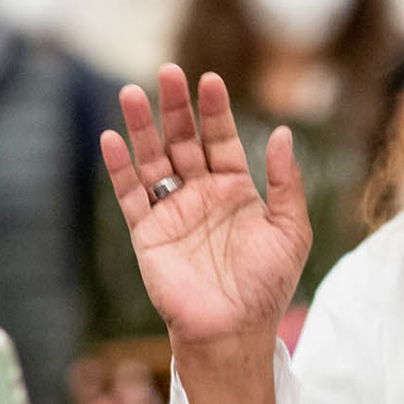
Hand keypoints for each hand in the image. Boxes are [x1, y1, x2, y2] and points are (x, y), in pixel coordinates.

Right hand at [101, 65, 311, 403]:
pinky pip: (130, 195)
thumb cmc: (267, 286)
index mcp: (236, 190)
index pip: (221, 139)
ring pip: (153, 160)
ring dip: (142, 127)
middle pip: (184, 140)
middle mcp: (201, 194)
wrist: (234, 332)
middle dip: (176, 107)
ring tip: (132, 92)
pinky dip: (120, 168)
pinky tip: (113, 138)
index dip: (214, 110)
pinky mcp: (147, 234)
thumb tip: (283, 132)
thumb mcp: (291, 230)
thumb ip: (287, 182)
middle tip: (168, 72)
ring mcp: (172, 212)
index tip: (209, 79)